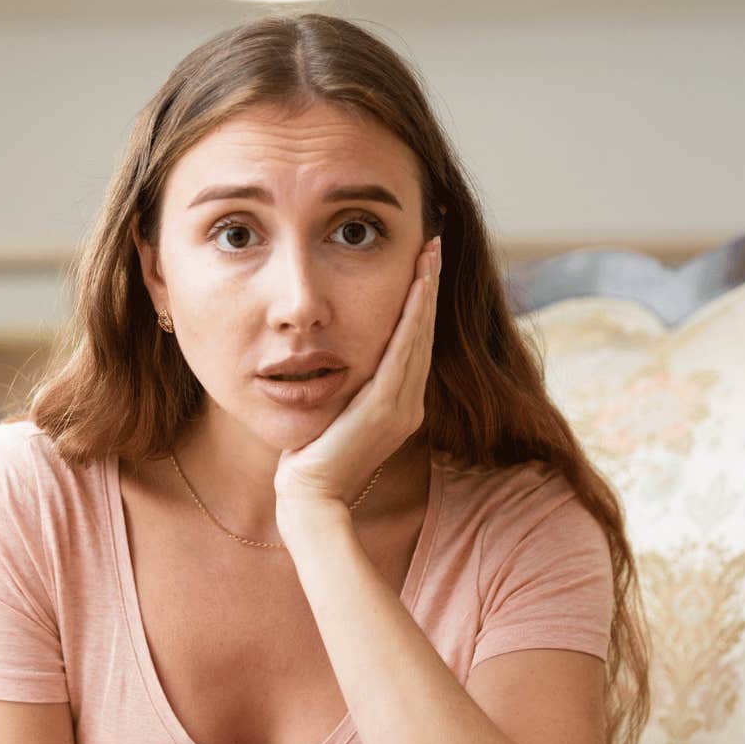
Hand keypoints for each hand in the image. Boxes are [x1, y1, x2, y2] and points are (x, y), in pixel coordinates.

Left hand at [274, 236, 440, 512]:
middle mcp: (408, 404)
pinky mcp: (386, 408)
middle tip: (434, 244)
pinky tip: (417, 288)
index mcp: (399, 406)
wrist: (310, 499)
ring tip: (430, 253)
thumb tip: (333, 361)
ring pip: (419, 337)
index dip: (420, 304)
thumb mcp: (333, 416)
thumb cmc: (310, 461)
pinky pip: (404, 353)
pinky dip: (413, 317)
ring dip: (425, 292)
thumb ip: (345, 390)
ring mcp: (401, 407)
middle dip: (428, 287)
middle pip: (423, 333)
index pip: (413, 344)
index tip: (421, 266)